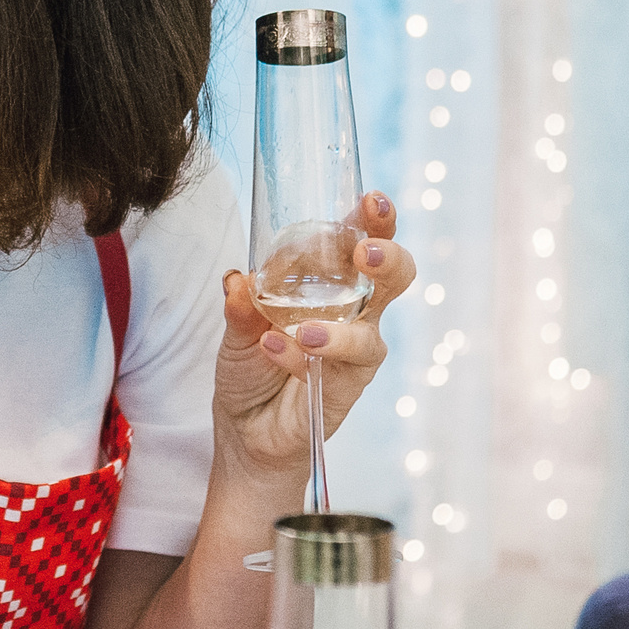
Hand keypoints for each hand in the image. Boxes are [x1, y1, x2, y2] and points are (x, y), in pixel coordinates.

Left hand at [216, 190, 415, 478]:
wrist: (245, 428)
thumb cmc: (251, 365)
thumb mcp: (235, 328)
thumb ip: (239, 304)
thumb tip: (237, 279)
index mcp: (333, 283)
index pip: (362, 242)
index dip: (374, 220)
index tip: (371, 199)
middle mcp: (355, 312)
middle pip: (394, 278)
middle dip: (388, 259)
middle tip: (366, 252)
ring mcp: (355, 351)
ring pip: (371, 334)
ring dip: (337, 330)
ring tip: (303, 332)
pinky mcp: (347, 389)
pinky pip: (334, 371)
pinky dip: (298, 358)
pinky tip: (272, 349)